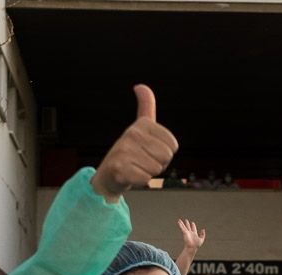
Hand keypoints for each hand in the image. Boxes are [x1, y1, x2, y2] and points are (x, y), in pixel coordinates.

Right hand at [91, 85, 177, 200]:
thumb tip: (140, 86)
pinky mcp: (120, 168)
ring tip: (136, 168)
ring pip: (156, 169)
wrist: (108, 176)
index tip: (149, 151)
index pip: (173, 146)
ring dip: (148, 173)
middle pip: (166, 157)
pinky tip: (129, 175)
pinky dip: (140, 181)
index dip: (164, 154)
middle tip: (142, 161)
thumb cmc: (129, 153)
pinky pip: (146, 179)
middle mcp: (132, 133)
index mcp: (142, 124)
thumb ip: (145, 106)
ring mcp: (124, 150)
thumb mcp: (140, 128)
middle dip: (158, 164)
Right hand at [178, 218, 205, 251]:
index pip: (193, 228)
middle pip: (188, 227)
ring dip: (182, 223)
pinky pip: (182, 228)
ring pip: (184, 227)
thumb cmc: (196, 245)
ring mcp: (187, 233)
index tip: (192, 223)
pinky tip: (178, 222)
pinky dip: (180, 225)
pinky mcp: (184, 233)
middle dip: (187, 223)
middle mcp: (190, 233)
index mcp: (194, 234)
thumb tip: (203, 229)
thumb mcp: (202, 239)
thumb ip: (203, 234)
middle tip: (186, 220)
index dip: (193, 225)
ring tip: (179, 220)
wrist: (192, 247)